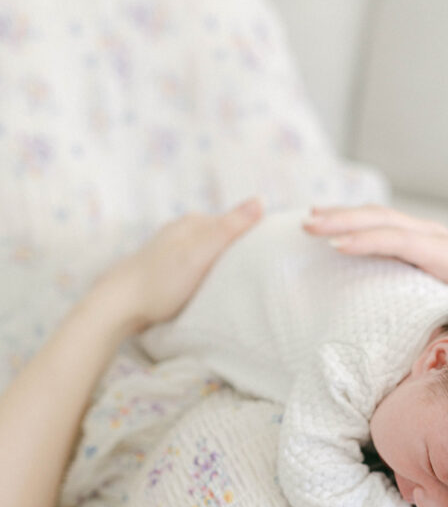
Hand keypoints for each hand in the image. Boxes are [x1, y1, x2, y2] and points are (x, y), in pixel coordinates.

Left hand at [94, 198, 263, 334]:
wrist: (118, 305)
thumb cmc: (162, 281)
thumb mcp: (201, 254)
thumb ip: (229, 228)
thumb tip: (260, 200)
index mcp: (193, 222)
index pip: (235, 224)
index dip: (254, 239)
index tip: (269, 258)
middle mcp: (181, 231)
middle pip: (221, 239)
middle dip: (238, 252)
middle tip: (255, 275)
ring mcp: (171, 250)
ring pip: (208, 254)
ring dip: (221, 266)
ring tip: (234, 283)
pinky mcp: (164, 270)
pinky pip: (195, 268)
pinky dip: (206, 276)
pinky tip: (208, 289)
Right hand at [303, 204, 447, 307]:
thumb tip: (433, 336)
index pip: (404, 242)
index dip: (370, 242)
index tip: (336, 247)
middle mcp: (436, 237)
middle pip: (386, 220)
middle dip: (345, 220)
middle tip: (309, 226)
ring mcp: (424, 233)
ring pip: (379, 216)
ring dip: (342, 215)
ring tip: (310, 219)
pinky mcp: (412, 236)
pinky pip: (379, 222)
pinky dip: (351, 220)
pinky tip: (328, 219)